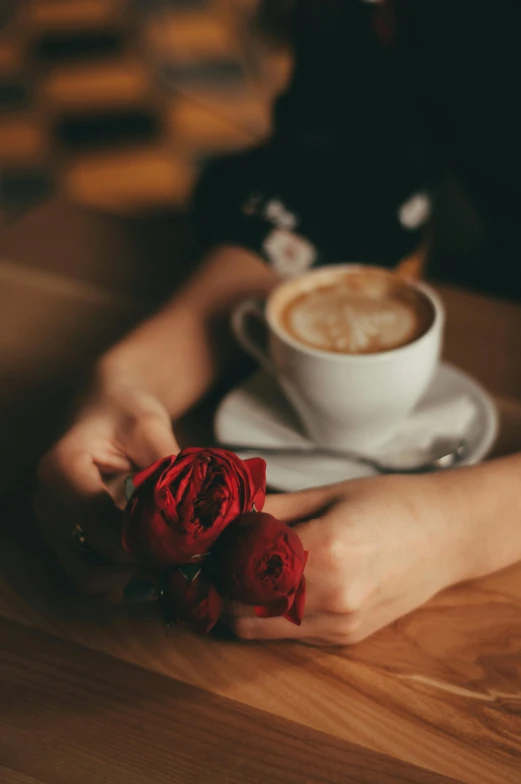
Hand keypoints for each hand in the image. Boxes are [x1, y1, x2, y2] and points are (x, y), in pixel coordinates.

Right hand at [35, 374, 178, 596]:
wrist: (104, 403)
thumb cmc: (125, 409)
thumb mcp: (150, 427)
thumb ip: (167, 468)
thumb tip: (197, 514)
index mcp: (61, 470)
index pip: (99, 524)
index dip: (142, 543)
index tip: (185, 547)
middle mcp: (47, 502)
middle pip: (91, 556)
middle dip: (139, 564)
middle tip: (184, 561)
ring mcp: (51, 522)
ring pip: (86, 574)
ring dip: (127, 576)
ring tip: (169, 561)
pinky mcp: (62, 535)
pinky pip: (86, 570)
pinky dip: (118, 574)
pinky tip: (151, 560)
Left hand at [223, 475, 466, 644]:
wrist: (449, 534)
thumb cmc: (390, 502)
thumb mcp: (328, 492)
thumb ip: (272, 509)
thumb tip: (225, 517)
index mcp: (325, 549)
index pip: (240, 563)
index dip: (213, 556)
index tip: (200, 544)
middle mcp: (331, 594)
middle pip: (242, 602)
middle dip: (217, 585)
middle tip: (206, 562)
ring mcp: (340, 623)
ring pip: (258, 626)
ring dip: (236, 606)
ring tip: (229, 576)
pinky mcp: (346, 637)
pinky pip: (288, 632)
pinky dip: (267, 615)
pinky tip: (266, 588)